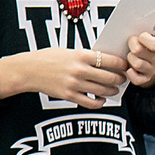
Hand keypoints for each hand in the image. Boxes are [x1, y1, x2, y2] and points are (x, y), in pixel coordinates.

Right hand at [0, 47, 124, 105]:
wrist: (29, 70)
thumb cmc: (48, 58)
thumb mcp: (69, 51)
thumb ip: (86, 56)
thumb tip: (106, 61)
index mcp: (81, 55)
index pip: (111, 60)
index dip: (122, 65)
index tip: (126, 66)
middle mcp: (80, 70)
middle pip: (111, 77)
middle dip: (120, 79)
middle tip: (123, 79)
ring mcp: (75, 84)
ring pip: (104, 90)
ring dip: (113, 91)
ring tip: (114, 89)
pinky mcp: (70, 96)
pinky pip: (91, 103)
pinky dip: (100, 102)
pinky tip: (101, 99)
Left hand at [124, 29, 154, 88]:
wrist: (152, 59)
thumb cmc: (146, 42)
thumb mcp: (149, 34)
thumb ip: (144, 29)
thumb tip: (130, 23)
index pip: (154, 44)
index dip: (143, 38)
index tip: (140, 35)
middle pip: (138, 51)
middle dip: (131, 45)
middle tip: (130, 43)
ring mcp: (152, 71)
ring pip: (136, 64)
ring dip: (129, 58)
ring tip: (130, 55)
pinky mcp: (145, 80)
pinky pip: (136, 79)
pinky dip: (130, 73)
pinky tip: (129, 67)